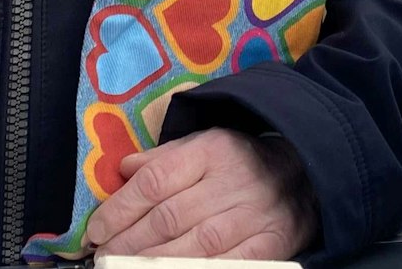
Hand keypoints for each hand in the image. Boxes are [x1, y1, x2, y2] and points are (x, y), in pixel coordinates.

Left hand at [85, 128, 318, 258]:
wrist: (306, 174)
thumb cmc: (243, 161)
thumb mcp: (205, 144)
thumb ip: (163, 159)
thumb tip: (122, 169)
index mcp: (212, 151)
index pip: (154, 182)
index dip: (119, 210)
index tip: (95, 230)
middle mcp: (232, 182)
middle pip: (168, 218)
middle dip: (127, 243)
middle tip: (102, 256)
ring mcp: (253, 217)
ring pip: (193, 247)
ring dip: (151, 263)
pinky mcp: (269, 246)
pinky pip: (226, 266)